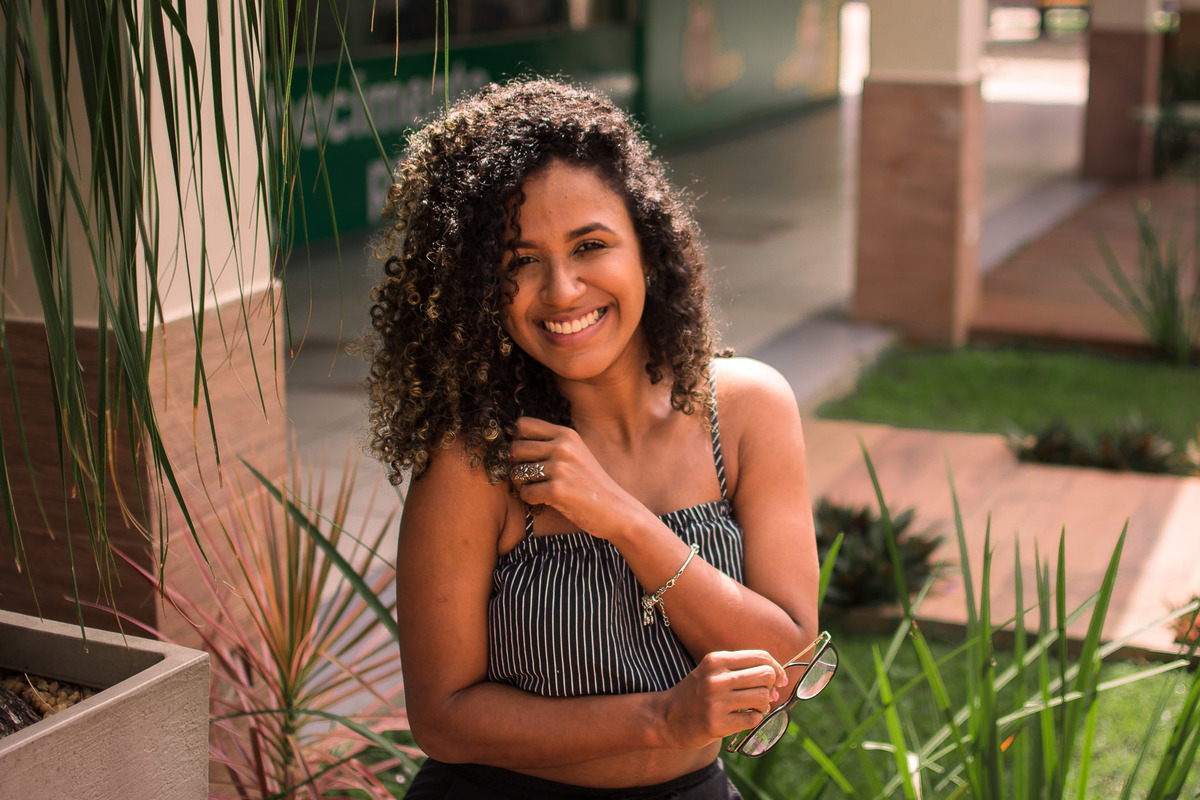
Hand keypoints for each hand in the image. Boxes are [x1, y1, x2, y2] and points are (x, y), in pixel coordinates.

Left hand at [508, 416, 639, 538]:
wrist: (617, 510)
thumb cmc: (590, 484)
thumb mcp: (576, 453)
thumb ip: (551, 444)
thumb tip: (512, 440)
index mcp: (566, 434)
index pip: (522, 425)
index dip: (516, 440)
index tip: (523, 455)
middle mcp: (563, 447)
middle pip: (514, 448)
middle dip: (516, 465)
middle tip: (529, 478)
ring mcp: (560, 468)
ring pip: (516, 473)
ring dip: (523, 485)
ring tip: (539, 490)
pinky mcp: (558, 490)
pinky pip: (525, 493)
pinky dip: (531, 500)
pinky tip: (546, 501)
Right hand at [657, 650, 787, 750]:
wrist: (665, 717)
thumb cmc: (695, 693)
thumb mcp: (712, 671)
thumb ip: (741, 670)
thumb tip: (777, 679)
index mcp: (717, 660)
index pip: (761, 657)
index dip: (776, 669)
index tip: (778, 680)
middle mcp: (717, 678)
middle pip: (766, 675)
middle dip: (770, 687)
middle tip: (762, 697)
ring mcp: (716, 702)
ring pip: (763, 698)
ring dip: (763, 706)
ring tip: (751, 708)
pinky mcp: (716, 724)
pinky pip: (753, 719)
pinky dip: (753, 720)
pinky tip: (742, 719)